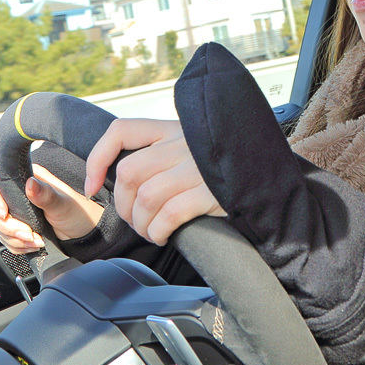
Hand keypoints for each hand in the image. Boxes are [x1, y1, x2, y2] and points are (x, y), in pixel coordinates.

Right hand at [0, 163, 103, 254]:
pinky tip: (33, 244)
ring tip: (36, 240)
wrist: (85, 234)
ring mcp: (16, 210)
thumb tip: (30, 183)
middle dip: (8, 225)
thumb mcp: (64, 204)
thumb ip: (46, 195)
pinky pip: (5, 238)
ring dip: (14, 238)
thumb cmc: (79, 213)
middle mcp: (18, 192)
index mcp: (27, 177)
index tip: (4, 214)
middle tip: (28, 233)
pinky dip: (17, 245)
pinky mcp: (18, 226)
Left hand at [85, 118, 225, 245]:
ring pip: (146, 197)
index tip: (92, 185)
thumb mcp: (192, 151)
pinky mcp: (213, 191)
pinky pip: (170, 214)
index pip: (122, 130)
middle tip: (134, 221)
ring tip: (151, 232)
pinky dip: (159, 230)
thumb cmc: (226, 170)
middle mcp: (183, 143)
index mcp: (174, 130)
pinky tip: (164, 235)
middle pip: (129, 172)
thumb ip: (162, 157)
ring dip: (141, 223)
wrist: (271, 179)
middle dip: (122, 206)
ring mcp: (198, 166)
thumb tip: (120, 184)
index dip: (98, 158)